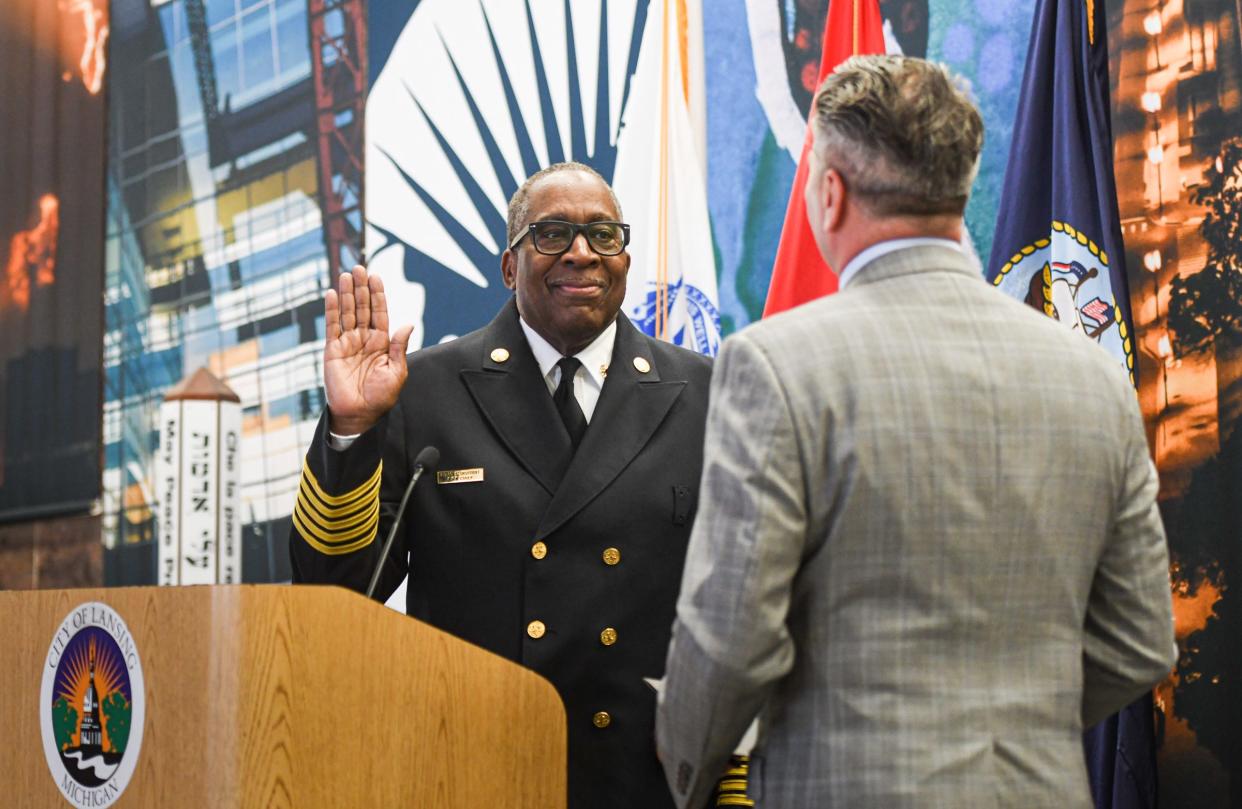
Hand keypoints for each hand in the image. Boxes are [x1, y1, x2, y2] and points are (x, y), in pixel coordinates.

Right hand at [323, 265, 413, 434]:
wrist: (360, 415)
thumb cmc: (381, 397)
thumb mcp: (396, 372)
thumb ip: (399, 347)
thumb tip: (406, 324)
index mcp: (382, 343)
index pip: (379, 313)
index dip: (377, 295)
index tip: (376, 276)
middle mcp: (364, 339)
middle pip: (362, 308)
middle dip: (361, 288)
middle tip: (359, 268)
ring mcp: (347, 343)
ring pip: (347, 313)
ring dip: (347, 293)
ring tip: (346, 274)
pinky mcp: (332, 350)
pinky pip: (332, 326)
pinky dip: (332, 310)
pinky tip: (333, 294)